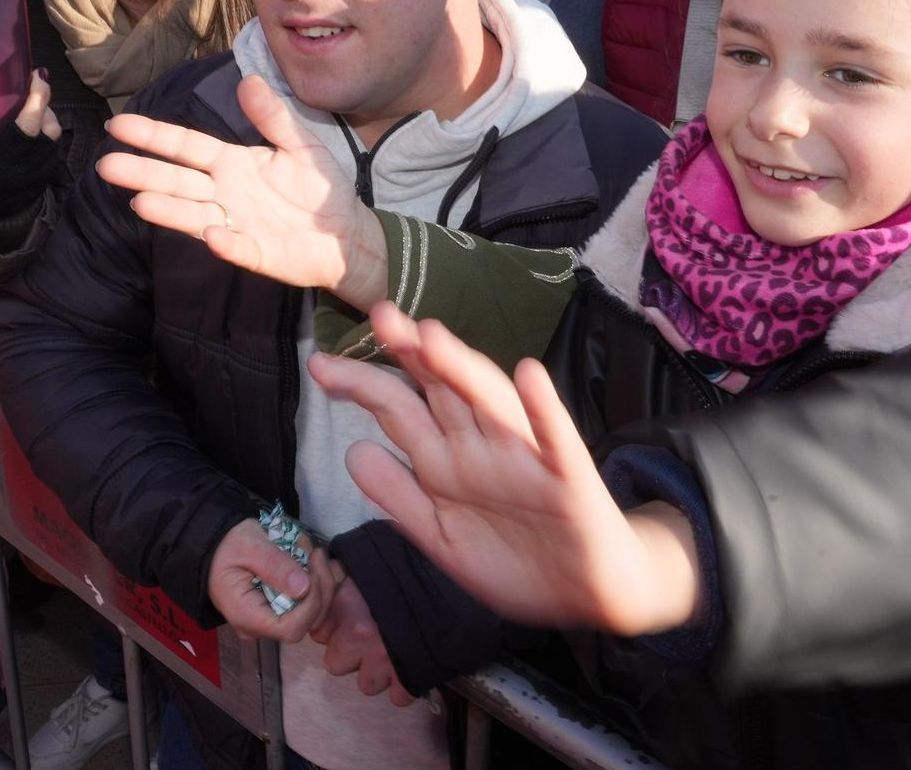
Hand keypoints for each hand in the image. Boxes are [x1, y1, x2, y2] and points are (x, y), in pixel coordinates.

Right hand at [97, 74, 387, 308]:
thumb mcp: (300, 143)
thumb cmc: (321, 189)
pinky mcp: (257, 254)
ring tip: (139, 203)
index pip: (186, 146)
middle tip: (106, 166)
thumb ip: (273, 116)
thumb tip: (248, 79)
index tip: (118, 125)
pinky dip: (225, 243)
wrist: (348, 233)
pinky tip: (211, 234)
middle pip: (177, 181)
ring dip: (169, 211)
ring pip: (194, 215)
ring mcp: (236, 225)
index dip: (153, 136)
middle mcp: (225, 193)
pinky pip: (237, 248)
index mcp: (232, 163)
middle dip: (143, 173)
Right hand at [206, 518, 339, 642]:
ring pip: (310, 616)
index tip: (312, 571)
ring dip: (321, 586)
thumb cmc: (226, 544)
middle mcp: (258, 627)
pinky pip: (304, 607)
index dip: (310, 604)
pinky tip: (312, 564)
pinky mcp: (276, 612)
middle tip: (318, 555)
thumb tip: (303, 586)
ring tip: (316, 555)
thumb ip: (275, 565)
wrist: (214, 545)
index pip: (291, 628)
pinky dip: (315, 586)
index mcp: (246, 615)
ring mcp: (268, 621)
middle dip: (320, 590)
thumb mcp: (249, 545)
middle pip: (306, 623)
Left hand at [306, 303, 702, 635]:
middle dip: (411, 353)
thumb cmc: (515, 559)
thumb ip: (399, 498)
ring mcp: (526, 458)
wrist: (590, 596)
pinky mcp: (570, 479)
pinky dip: (543, 410)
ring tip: (432, 336)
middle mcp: (482, 447)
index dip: (362, 386)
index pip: (400, 409)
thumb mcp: (442, 537)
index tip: (320, 366)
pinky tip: (530, 377)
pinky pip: (556, 440)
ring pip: (491, 402)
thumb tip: (353, 450)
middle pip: (441, 389)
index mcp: (447, 461)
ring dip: (463, 368)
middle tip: (379, 315)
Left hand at [310, 577, 416, 704]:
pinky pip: (398, 697)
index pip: (318, 635)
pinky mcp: (408, 675)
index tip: (347, 624)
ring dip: (378, 672)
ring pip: (366, 684)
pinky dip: (405, 686)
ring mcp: (382, 658)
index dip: (334, 630)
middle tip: (371, 639)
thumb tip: (326, 577)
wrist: (446, 582)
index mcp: (345, 604)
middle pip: (336, 665)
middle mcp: (358, 633)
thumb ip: (345, 583)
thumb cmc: (407, 571)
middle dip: (352, 655)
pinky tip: (410, 666)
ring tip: (393, 652)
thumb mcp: (368, 566)